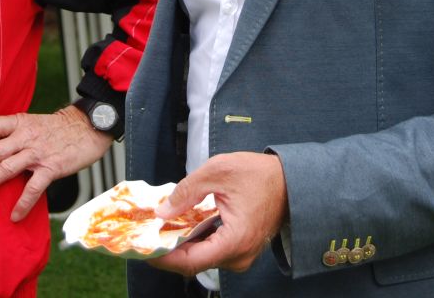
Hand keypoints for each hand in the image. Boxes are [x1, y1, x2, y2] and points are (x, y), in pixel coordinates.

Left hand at [0, 106, 112, 219]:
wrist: (89, 127)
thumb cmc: (58, 128)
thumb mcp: (33, 123)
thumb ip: (14, 134)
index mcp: (20, 123)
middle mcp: (26, 136)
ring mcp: (39, 152)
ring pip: (7, 168)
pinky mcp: (52, 167)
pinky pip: (33, 187)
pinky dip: (22, 203)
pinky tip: (15, 214)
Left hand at [150, 152, 288, 275]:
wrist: (290, 180)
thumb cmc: (259, 175)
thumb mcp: (218, 171)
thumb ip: (187, 191)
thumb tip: (161, 211)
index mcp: (235, 241)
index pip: (190, 262)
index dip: (163, 258)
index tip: (143, 249)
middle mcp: (239, 256)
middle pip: (193, 262)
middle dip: (168, 250)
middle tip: (146, 236)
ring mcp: (241, 256)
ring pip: (201, 257)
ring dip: (180, 245)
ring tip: (160, 228)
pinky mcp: (240, 249)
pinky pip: (211, 251)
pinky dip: (194, 240)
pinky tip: (181, 226)